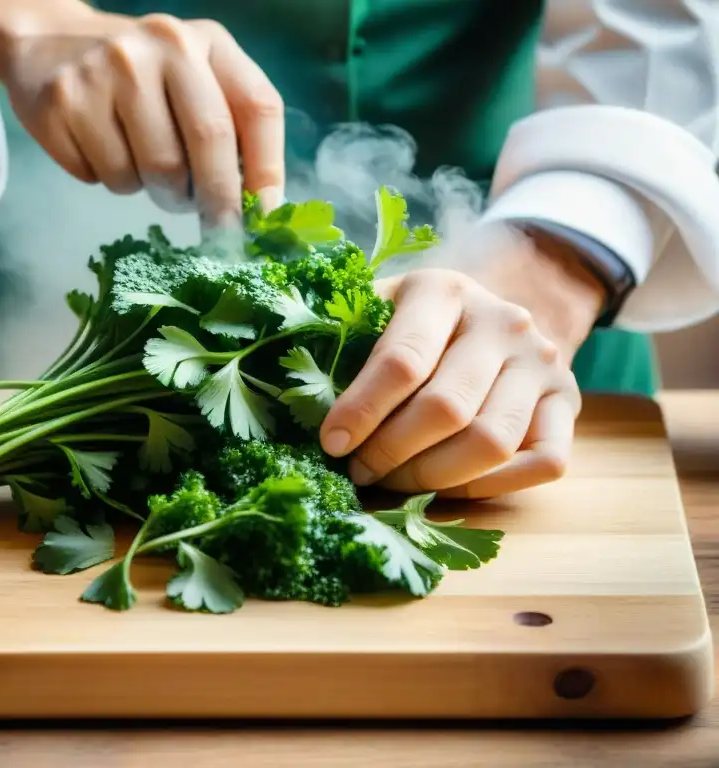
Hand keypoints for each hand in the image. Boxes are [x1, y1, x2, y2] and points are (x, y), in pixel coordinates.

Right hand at [0, 1, 284, 225]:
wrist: (48, 44)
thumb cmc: (141, 78)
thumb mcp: (193, 79)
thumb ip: (230, 128)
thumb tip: (258, 208)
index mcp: (205, 41)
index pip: (257, 107)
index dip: (267, 171)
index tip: (264, 218)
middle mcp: (160, 46)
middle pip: (208, 143)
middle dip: (218, 201)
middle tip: (219, 233)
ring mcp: (106, 71)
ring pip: (154, 171)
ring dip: (158, 192)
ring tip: (145, 167)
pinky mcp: (62, 103)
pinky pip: (104, 178)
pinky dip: (110, 181)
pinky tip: (102, 148)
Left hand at [319, 230, 604, 498]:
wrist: (490, 315)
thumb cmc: (411, 325)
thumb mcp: (373, 311)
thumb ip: (334, 337)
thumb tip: (278, 380)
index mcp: (442, 291)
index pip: (402, 361)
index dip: (361, 411)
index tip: (330, 443)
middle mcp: (503, 321)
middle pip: (447, 409)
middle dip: (392, 452)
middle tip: (359, 470)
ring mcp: (543, 362)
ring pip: (492, 442)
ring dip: (434, 477)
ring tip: (394, 481)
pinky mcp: (569, 402)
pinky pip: (543, 462)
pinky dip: (492, 487)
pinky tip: (447, 487)